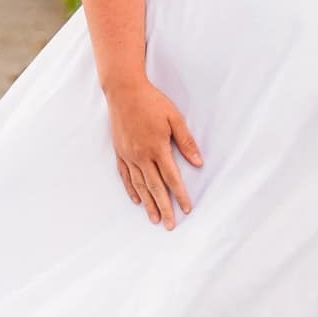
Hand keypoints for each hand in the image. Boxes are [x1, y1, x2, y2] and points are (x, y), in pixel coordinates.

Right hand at [105, 78, 202, 228]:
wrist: (123, 91)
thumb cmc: (151, 102)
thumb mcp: (174, 118)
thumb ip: (186, 141)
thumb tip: (198, 162)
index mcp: (157, 147)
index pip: (171, 178)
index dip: (179, 195)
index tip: (186, 209)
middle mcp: (141, 155)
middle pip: (155, 187)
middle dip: (164, 207)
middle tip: (170, 225)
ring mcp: (128, 155)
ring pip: (140, 186)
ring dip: (148, 204)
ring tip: (154, 219)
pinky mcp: (120, 152)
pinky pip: (125, 176)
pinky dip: (132, 190)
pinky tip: (137, 201)